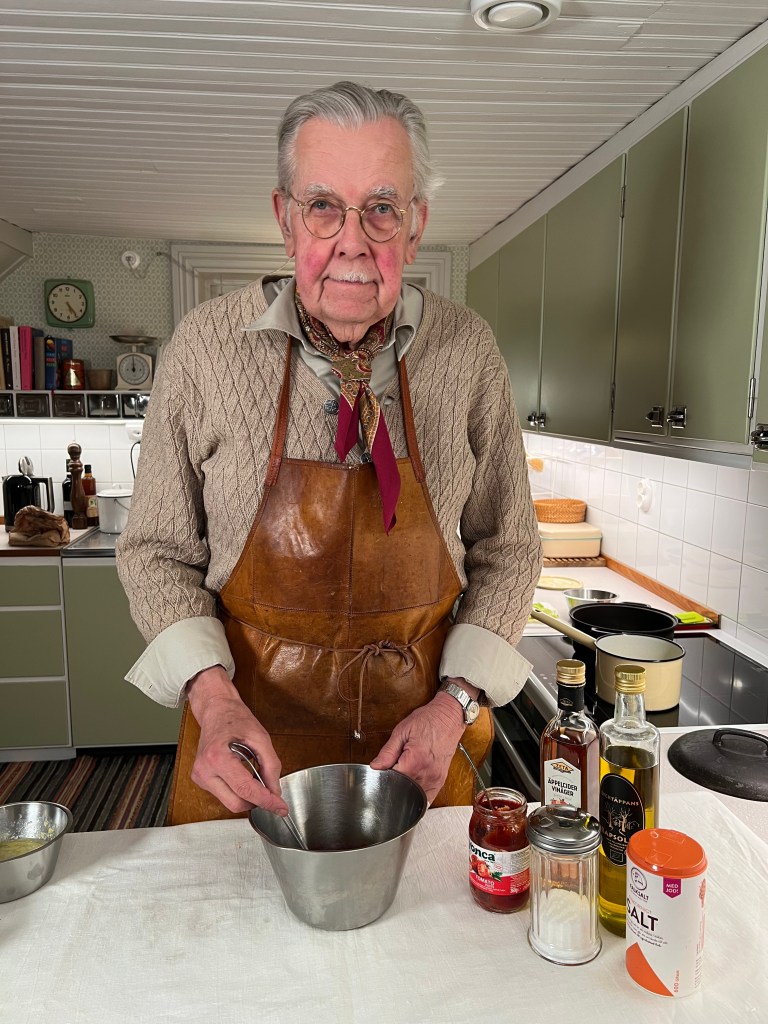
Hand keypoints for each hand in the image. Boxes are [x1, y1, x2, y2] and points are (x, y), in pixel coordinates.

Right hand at [186, 666, 289, 816]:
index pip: (245, 790)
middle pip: (236, 803)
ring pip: (230, 802)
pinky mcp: (201, 780)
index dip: (266, 801)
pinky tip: (244, 775)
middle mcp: (204, 770)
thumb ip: (271, 766)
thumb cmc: (235, 718)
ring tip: (254, 774)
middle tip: (272, 793)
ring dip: (248, 796)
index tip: (281, 808)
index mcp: (217, 757)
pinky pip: (225, 795)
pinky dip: (239, 791)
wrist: (216, 710)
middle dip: (257, 801)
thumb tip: (275, 790)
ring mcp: (200, 777)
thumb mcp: (260, 738)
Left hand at [370, 691, 467, 802]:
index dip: (383, 777)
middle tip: (393, 769)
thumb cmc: (428, 720)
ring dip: (405, 789)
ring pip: (414, 796)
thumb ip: (388, 752)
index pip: (391, 781)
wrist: (449, 717)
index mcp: (414, 761)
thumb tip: (376, 766)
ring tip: (404, 773)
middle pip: (402, 790)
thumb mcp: (402, 731)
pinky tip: (413, 786)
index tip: (383, 769)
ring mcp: (435, 779)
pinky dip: (417, 794)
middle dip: (393, 784)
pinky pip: (428, 797)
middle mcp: (426, 774)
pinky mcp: (440, 781)